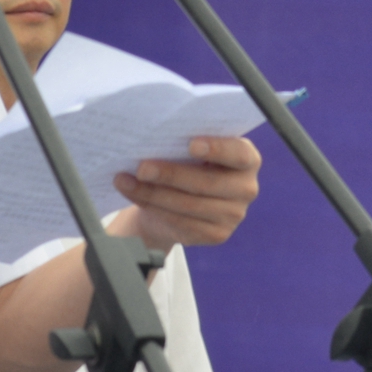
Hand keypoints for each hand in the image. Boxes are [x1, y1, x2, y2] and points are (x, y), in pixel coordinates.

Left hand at [110, 136, 260, 249]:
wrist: (179, 197)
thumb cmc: (186, 161)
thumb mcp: (188, 148)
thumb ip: (182, 141)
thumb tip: (152, 137)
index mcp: (246, 159)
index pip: (239, 153)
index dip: (217, 149)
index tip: (191, 145)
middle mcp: (246, 188)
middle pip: (207, 183)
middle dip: (170, 174)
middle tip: (141, 167)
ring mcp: (233, 215)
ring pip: (189, 205)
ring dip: (152, 193)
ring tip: (125, 180)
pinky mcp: (216, 234)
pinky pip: (180, 221)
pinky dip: (151, 206)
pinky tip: (132, 193)